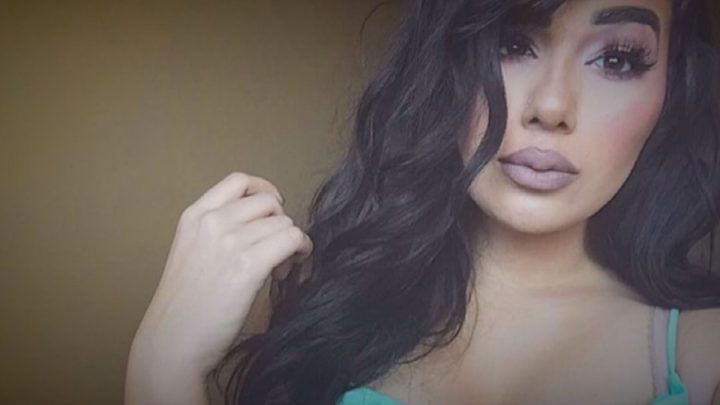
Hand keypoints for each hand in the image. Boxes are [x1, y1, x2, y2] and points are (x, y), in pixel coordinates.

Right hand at [125, 171, 312, 403]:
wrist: (171, 342)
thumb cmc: (185, 307)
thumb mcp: (191, 252)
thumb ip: (218, 231)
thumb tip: (264, 224)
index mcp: (194, 216)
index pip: (239, 181)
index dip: (264, 191)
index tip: (272, 212)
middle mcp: (211, 222)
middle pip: (269, 202)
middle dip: (280, 223)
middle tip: (275, 252)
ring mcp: (229, 242)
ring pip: (284, 223)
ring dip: (290, 243)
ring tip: (278, 269)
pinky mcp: (247, 266)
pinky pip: (292, 240)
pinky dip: (300, 251)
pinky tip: (288, 270)